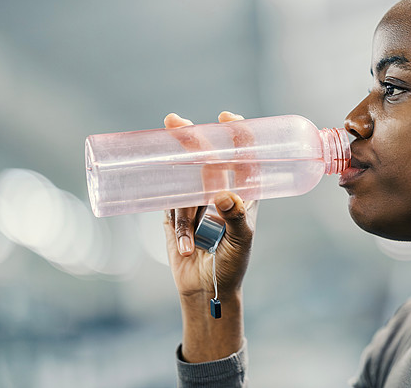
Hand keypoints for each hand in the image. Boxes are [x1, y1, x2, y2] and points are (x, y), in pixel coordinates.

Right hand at [161, 112, 258, 298]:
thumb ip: (236, 218)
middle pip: (205, 156)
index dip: (237, 133)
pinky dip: (177, 227)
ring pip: (182, 185)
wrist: (206, 292)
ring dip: (185, 212)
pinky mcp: (174, 214)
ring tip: (193, 243)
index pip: (242, 155)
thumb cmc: (233, 265)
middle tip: (174, 123)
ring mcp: (194, 200)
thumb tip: (224, 195)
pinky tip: (186, 248)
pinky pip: (167, 205)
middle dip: (190, 138)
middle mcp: (218, 190)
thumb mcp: (241, 241)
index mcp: (243, 192)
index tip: (226, 118)